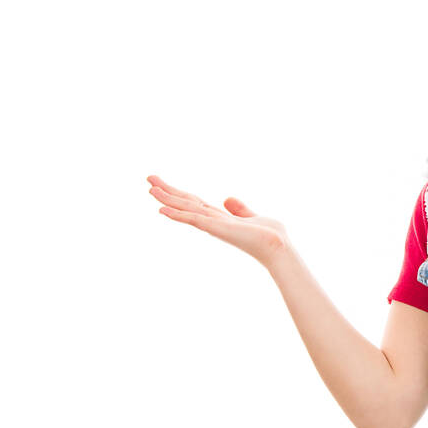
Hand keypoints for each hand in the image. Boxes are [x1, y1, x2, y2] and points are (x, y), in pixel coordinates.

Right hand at [147, 174, 291, 269]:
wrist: (279, 248)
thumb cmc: (270, 237)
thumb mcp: (253, 216)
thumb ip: (239, 209)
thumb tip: (226, 198)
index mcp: (219, 218)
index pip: (194, 202)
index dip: (178, 193)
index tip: (162, 185)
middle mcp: (213, 221)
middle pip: (185, 203)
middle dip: (167, 192)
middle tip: (148, 179)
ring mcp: (214, 225)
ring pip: (185, 209)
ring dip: (168, 199)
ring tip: (150, 188)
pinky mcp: (218, 229)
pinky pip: (193, 220)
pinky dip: (177, 214)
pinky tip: (162, 209)